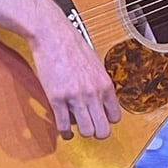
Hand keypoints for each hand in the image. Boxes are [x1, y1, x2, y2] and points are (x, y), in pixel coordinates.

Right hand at [29, 15, 120, 139]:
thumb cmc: (72, 46)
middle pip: (103, 130)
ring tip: (75, 128)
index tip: (100, 120)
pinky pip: (63, 125)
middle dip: (96, 133)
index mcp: (105, 84)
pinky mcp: (57, 98)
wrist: (53, 35)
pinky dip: (64, 132)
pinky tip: (64, 130)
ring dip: (80, 133)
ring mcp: (75, 97)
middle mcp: (93, 93)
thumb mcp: (95, 64)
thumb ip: (99, 83)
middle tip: (90, 129)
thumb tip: (100, 101)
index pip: (115, 116)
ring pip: (86, 131)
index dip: (107, 121)